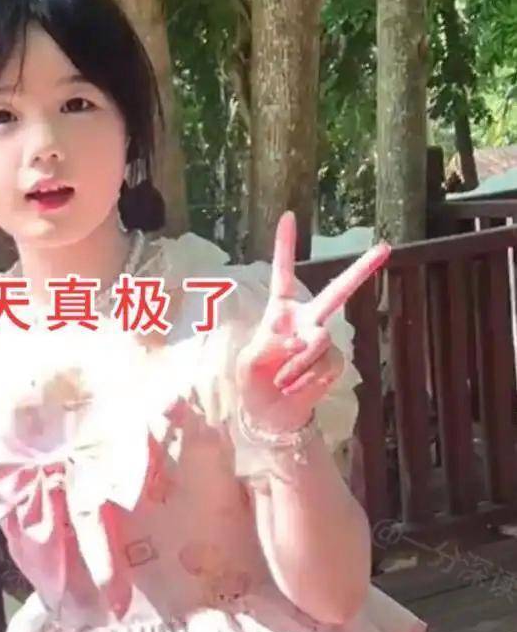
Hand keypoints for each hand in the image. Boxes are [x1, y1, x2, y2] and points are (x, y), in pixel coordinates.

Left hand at [235, 211, 389, 433]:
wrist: (268, 414)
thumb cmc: (253, 382)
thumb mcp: (247, 362)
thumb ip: (267, 345)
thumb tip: (296, 340)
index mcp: (280, 311)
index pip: (283, 274)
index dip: (286, 247)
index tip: (289, 216)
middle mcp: (306, 320)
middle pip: (337, 292)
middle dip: (360, 271)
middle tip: (384, 248)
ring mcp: (322, 341)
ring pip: (320, 340)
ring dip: (299, 362)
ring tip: (282, 380)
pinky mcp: (333, 363)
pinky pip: (325, 364)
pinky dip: (306, 378)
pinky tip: (293, 388)